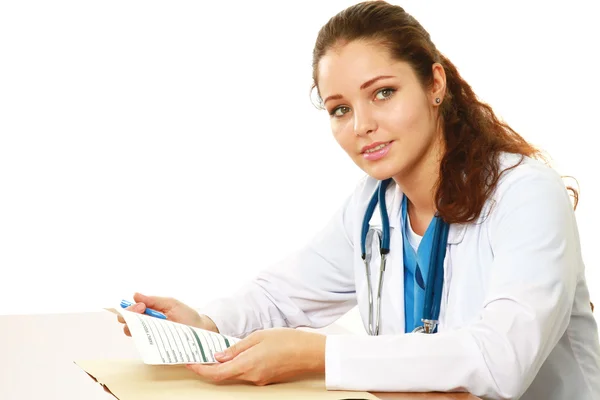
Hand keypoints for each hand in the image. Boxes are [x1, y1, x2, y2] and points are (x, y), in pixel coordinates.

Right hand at [117, 292, 218, 335]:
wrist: (202, 330)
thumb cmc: (187, 316)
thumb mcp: (171, 304)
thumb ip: (153, 300)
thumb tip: (135, 295)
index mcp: (150, 313)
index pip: (131, 311)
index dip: (131, 308)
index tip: (141, 306)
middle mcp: (147, 325)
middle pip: (127, 322)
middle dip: (128, 316)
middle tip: (142, 311)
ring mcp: (151, 336)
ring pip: (133, 333)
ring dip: (134, 327)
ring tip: (147, 322)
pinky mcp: (157, 347)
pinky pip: (145, 345)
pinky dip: (144, 339)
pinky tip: (151, 334)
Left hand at [185, 328, 325, 385]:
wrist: (309, 352)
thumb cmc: (287, 341)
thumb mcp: (258, 337)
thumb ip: (236, 348)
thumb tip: (218, 356)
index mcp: (247, 365)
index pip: (216, 374)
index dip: (201, 370)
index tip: (191, 363)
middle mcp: (251, 377)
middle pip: (224, 375)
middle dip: (211, 367)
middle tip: (201, 354)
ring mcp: (259, 380)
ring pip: (235, 374)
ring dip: (226, 365)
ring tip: (222, 351)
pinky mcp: (266, 379)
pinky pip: (247, 373)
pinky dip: (239, 365)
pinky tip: (241, 354)